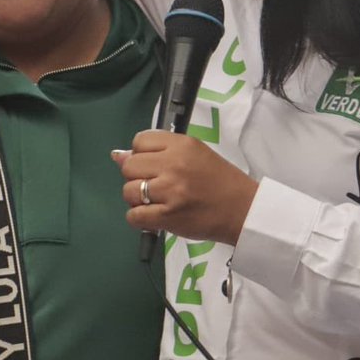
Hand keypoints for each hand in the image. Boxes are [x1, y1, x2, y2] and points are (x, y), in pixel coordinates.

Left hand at [112, 130, 258, 244]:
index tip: (153, 165)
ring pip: (129, 191)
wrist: (243, 210)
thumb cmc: (219, 180)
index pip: (139, 141)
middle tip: (155, 185)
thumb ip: (159, 151)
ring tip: (155, 201)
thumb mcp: (194, 154)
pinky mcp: (168, 216)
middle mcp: (173, 164)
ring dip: (137, 199)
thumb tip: (117, 155)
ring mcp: (170, 191)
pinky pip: (134, 216)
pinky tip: (153, 216)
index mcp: (182, 145)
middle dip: (136, 176)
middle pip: (129, 166)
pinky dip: (139, 218)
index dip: (141, 154)